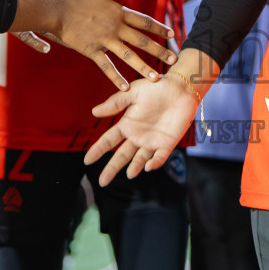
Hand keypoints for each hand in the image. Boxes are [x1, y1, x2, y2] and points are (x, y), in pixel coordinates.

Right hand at [33, 0, 176, 89]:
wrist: (55, 9)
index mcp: (118, 12)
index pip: (144, 21)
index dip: (158, 28)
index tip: (171, 35)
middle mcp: (115, 28)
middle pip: (142, 41)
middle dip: (159, 51)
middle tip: (173, 60)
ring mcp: (104, 40)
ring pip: (129, 56)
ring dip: (143, 67)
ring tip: (157, 78)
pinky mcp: (91, 51)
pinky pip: (106, 66)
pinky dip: (116, 77)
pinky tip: (126, 87)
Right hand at [87, 50, 213, 183]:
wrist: (181, 88)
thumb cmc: (156, 87)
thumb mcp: (133, 92)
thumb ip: (115, 103)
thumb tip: (93, 112)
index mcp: (127, 125)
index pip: (108, 140)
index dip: (98, 150)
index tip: (87, 161)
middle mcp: (137, 136)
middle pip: (121, 155)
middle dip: (112, 168)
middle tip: (102, 182)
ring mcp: (152, 141)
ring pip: (139, 159)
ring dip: (134, 168)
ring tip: (129, 174)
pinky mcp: (167, 144)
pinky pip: (159, 157)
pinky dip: (154, 163)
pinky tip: (148, 167)